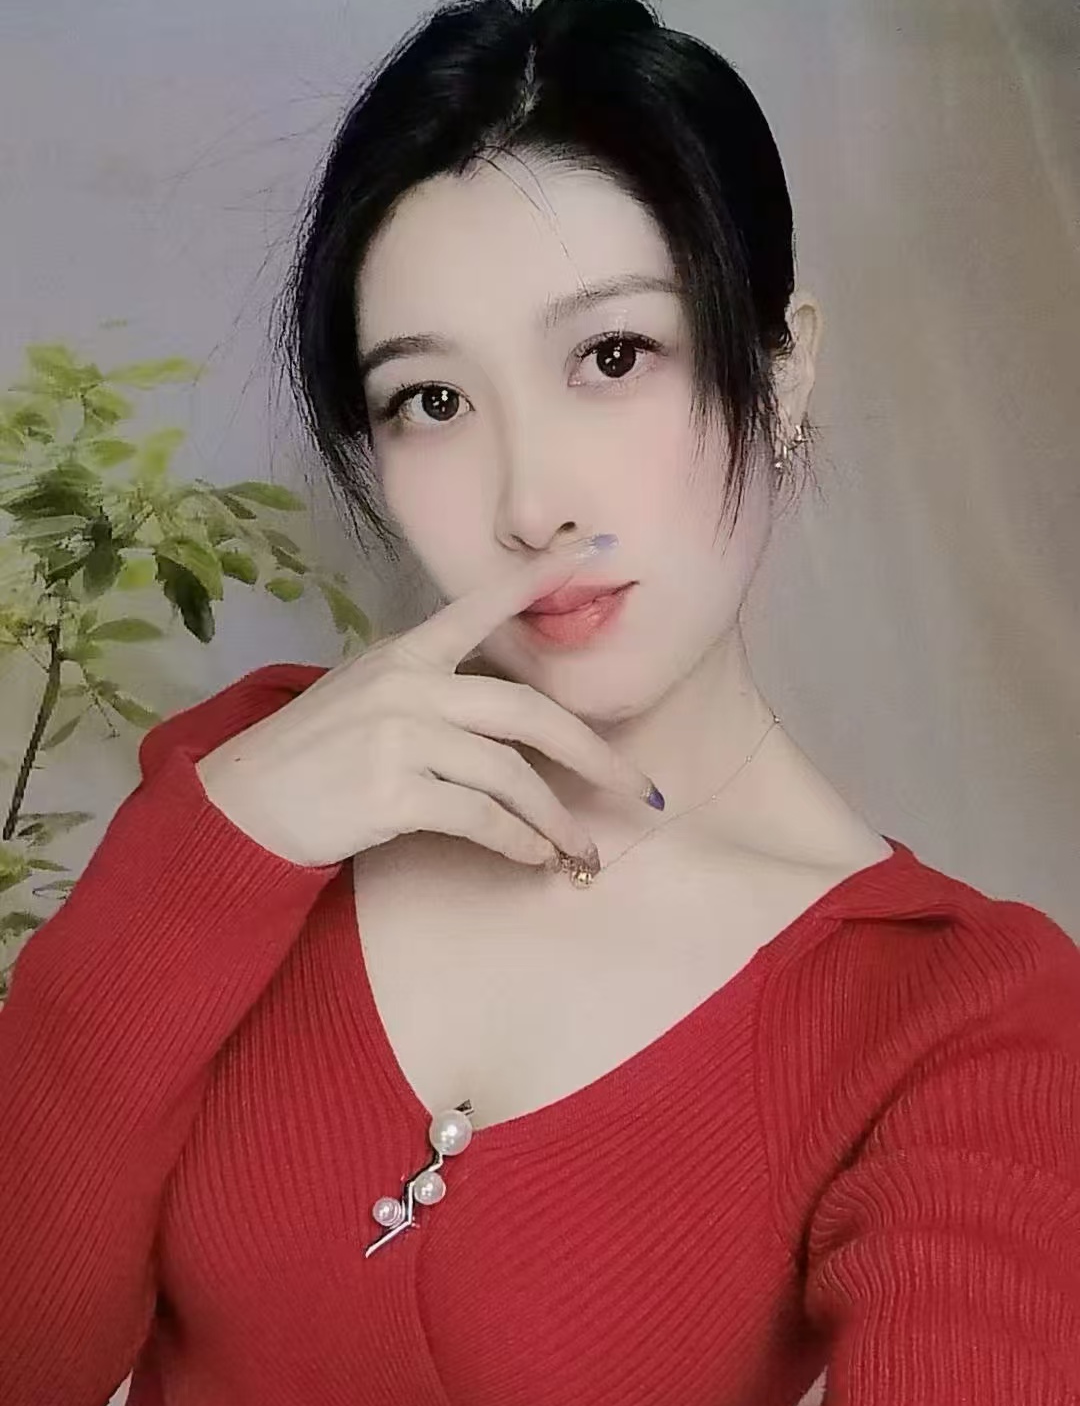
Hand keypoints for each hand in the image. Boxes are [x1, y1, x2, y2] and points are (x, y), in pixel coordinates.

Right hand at [195, 541, 656, 869]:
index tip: (595, 546)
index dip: (541, 578)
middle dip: (594, 755)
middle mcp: (408, 686)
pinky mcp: (392, 791)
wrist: (244, 805)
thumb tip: (507, 719)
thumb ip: (432, 692)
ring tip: (583, 850)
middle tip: (638, 789)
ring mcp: (399, 737)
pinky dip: (518, 842)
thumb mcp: (368, 698)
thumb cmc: (314, 758)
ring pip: (511, 775)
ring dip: (557, 820)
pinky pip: (480, 817)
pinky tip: (536, 859)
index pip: (482, 607)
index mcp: (405, 653)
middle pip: (527, 712)